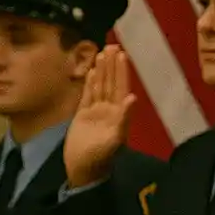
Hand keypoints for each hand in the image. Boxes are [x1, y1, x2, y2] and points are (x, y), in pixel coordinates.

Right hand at [65, 45, 136, 187]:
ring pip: (99, 86)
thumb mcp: (114, 139)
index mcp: (118, 114)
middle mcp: (108, 110)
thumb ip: (124, 118)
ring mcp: (95, 112)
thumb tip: (132, 98)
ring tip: (102, 53)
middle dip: (112, 65)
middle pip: (111, 83)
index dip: (122, 71)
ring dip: (101, 71)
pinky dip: (89, 84)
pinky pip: (87, 96)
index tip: (122, 54)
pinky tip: (91, 72)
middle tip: (113, 45)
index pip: (120, 87)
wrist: (83, 169)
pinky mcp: (82, 116)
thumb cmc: (101, 157)